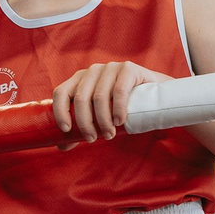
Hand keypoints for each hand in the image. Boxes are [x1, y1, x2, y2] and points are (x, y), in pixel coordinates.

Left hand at [53, 61, 167, 143]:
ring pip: (99, 97)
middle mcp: (92, 70)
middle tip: (92, 139)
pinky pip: (118, 91)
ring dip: (102, 120)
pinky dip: (117, 109)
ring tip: (109, 135)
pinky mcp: (128, 68)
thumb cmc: (120, 108)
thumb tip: (61, 145)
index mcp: (79, 79)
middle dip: (85, 123)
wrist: (153, 96)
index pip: (61, 92)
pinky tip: (119, 121)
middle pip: (80, 98)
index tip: (67, 130)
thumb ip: (80, 128)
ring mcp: (110, 67)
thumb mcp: (98, 117)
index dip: (60, 111)